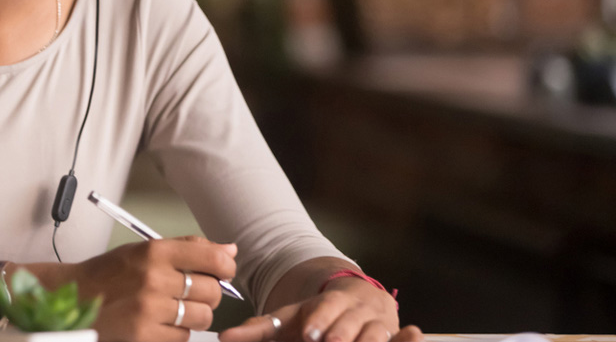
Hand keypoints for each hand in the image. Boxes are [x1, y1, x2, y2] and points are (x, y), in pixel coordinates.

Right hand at [64, 235, 237, 341]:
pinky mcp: (144, 335)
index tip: (222, 271)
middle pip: (212, 291)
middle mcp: (153, 278)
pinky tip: (159, 322)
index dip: (225, 267)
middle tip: (192, 293)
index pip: (212, 257)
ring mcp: (149, 309)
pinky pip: (183, 337)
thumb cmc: (109, 273)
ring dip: (194, 315)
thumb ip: (188, 248)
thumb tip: (230, 250)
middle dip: (208, 294)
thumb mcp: (144, 250)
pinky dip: (176, 332)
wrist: (73, 297)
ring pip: (202, 317)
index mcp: (154, 251)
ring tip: (175, 309)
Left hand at [221, 277, 421, 341]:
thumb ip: (258, 331)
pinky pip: (401, 340)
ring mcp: (377, 325)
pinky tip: (414, 334)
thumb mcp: (288, 321)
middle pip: (350, 325)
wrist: (355, 301)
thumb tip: (224, 339)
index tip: (311, 333)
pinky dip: (408, 339)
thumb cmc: (316, 318)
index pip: (323, 311)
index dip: (320, 320)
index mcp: (328, 304)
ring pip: (375, 334)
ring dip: (370, 340)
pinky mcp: (393, 336)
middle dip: (343, 334)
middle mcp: (355, 311)